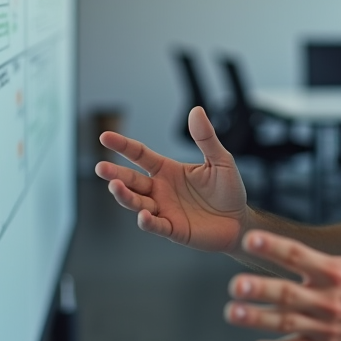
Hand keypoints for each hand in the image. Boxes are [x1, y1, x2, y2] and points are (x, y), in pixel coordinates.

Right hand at [95, 106, 247, 252]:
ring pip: (137, 202)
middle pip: (131, 181)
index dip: (123, 145)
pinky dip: (147, 221)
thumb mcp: (220, 160)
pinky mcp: (173, 229)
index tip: (105, 137)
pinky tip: (143, 215)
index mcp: (168, 170)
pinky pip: (156, 225)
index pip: (140, 155)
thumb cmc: (228, 190)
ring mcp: (164, 210)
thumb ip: (205, 138)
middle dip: (115, 175)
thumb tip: (196, 110)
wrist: (239, 220)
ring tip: (116, 188)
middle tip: (101, 168)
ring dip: (125, 196)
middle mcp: (160, 189)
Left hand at [223, 181, 340, 340]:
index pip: (298, 256)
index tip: (251, 239)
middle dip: (260, 290)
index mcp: (335, 272)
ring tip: (232, 312)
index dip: (274, 247)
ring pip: (286, 323)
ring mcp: (324, 326)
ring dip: (258, 319)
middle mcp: (327, 299)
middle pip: (287, 293)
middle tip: (235, 285)